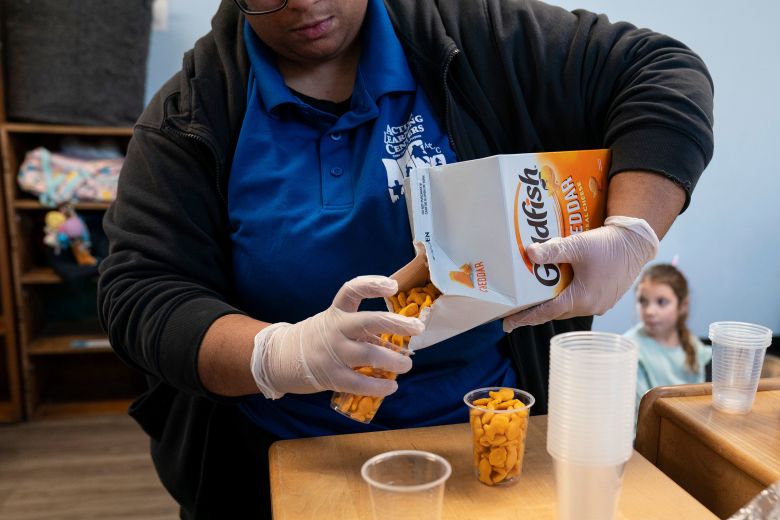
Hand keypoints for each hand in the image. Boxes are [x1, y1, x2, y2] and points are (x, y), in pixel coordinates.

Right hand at [250, 276, 423, 398]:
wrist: (281, 358)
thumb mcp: (335, 323)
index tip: (393, 286)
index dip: (372, 285)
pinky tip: (392, 386)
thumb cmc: (318, 339)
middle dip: (396, 324)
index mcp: (337, 312)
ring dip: (393, 360)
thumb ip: (362, 328)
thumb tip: (400, 337)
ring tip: (407, 364)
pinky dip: (379, 386)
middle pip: (367, 322)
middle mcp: (335, 329)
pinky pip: (359, 382)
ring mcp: (332, 353)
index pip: (352, 290)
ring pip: (368, 354)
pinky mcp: (331, 376)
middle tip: (417, 327)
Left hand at [503, 216, 658, 330]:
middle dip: (535, 313)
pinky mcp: (605, 299)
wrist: (636, 244)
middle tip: (515, 312)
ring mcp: (599, 305)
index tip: (508, 324)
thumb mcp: (576, 245)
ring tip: (533, 301)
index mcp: (582, 299)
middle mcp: (590, 307)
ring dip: (551, 305)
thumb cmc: (607, 245)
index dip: (525, 318)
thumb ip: (552, 251)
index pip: (546, 313)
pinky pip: (580, 303)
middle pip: (556, 312)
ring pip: (568, 308)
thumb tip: (530, 253)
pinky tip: (557, 290)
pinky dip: (566, 299)